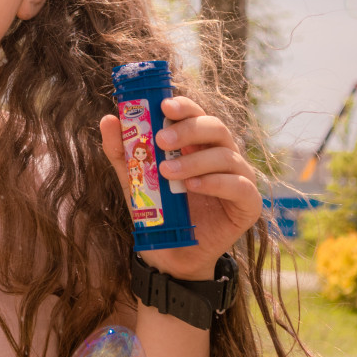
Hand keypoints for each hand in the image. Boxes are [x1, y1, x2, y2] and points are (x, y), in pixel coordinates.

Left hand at [101, 96, 261, 280]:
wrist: (170, 251)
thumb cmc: (157, 207)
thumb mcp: (133, 178)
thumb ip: (121, 150)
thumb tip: (108, 119)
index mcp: (197, 141)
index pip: (195, 113)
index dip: (183, 106)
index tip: (164, 107)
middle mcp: (222, 153)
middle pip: (215, 127)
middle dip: (187, 130)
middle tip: (160, 141)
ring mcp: (239, 176)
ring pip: (226, 155)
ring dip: (194, 161)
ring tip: (167, 172)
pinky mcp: (249, 203)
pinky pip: (239, 185)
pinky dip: (215, 182)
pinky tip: (193, 186)